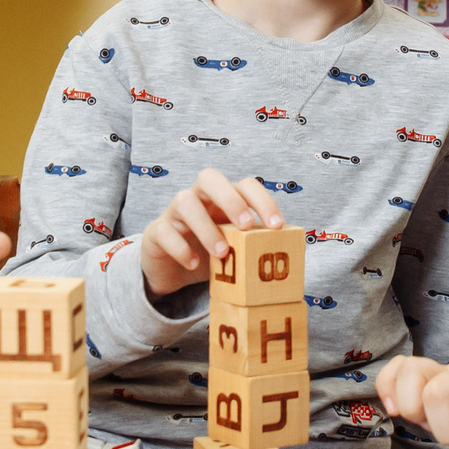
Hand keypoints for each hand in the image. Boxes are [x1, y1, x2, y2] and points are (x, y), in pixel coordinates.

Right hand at [139, 169, 286, 298]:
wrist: (172, 271)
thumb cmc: (210, 254)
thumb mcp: (235, 249)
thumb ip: (256, 246)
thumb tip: (291, 256)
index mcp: (223, 199)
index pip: (245, 185)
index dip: (262, 200)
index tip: (277, 226)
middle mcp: (198, 198)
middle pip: (209, 177)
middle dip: (230, 199)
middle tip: (245, 226)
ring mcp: (174, 213)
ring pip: (184, 200)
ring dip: (206, 227)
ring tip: (221, 253)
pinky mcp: (156, 231)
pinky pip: (164, 231)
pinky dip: (180, 248)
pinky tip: (194, 264)